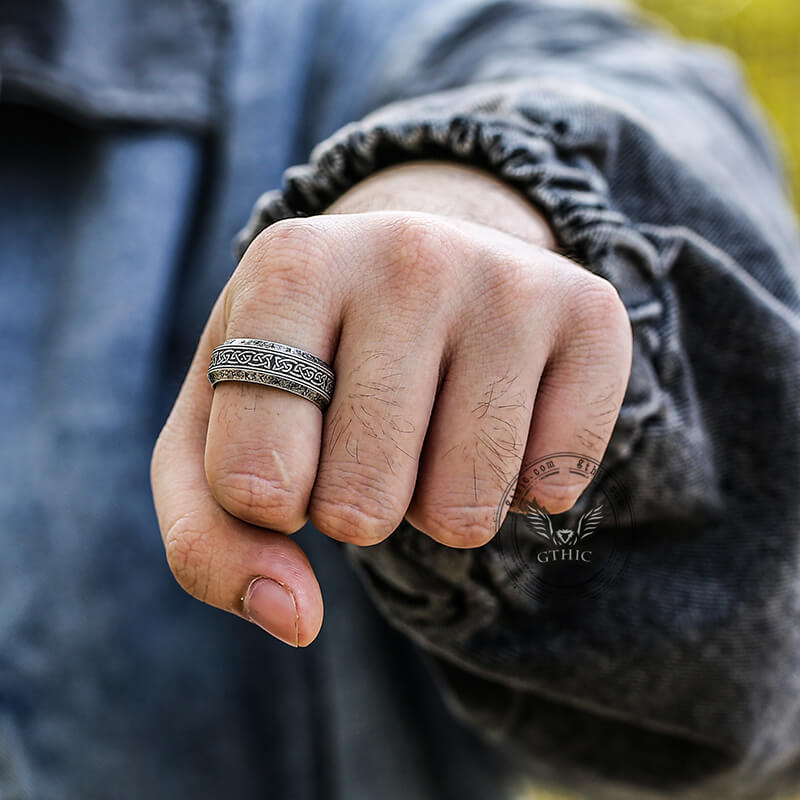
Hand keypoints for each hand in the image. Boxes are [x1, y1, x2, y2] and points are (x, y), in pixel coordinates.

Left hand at [150, 161, 631, 646]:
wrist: (421, 268)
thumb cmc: (308, 362)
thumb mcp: (219, 433)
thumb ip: (211, 541)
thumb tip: (295, 620)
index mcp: (290, 268)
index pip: (253, 487)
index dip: (271, 501)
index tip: (289, 444)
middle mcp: (405, 256)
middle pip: (363, 506)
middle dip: (358, 504)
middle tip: (369, 432)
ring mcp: (509, 281)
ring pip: (465, 512)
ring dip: (438, 503)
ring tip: (433, 422)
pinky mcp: (590, 316)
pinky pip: (553, 489)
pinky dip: (519, 487)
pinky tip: (502, 415)